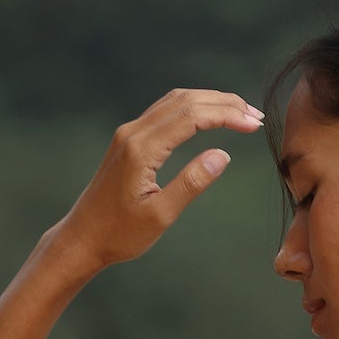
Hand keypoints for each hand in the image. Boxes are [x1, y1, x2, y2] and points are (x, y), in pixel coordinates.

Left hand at [53, 86, 263, 272]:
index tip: (253, 125)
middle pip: (184, 101)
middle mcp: (134, 133)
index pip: (191, 117)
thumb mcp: (161, 215)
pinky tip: (209, 116)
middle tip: (255, 116)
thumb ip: (192, 183)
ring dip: (208, 102)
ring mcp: (129, 133)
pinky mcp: (129, 140)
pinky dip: (192, 109)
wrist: (83, 237)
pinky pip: (164, 112)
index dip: (226, 116)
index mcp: (142, 150)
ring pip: (174, 102)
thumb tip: (223, 155)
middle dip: (223, 103)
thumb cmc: (120, 234)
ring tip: (240, 113)